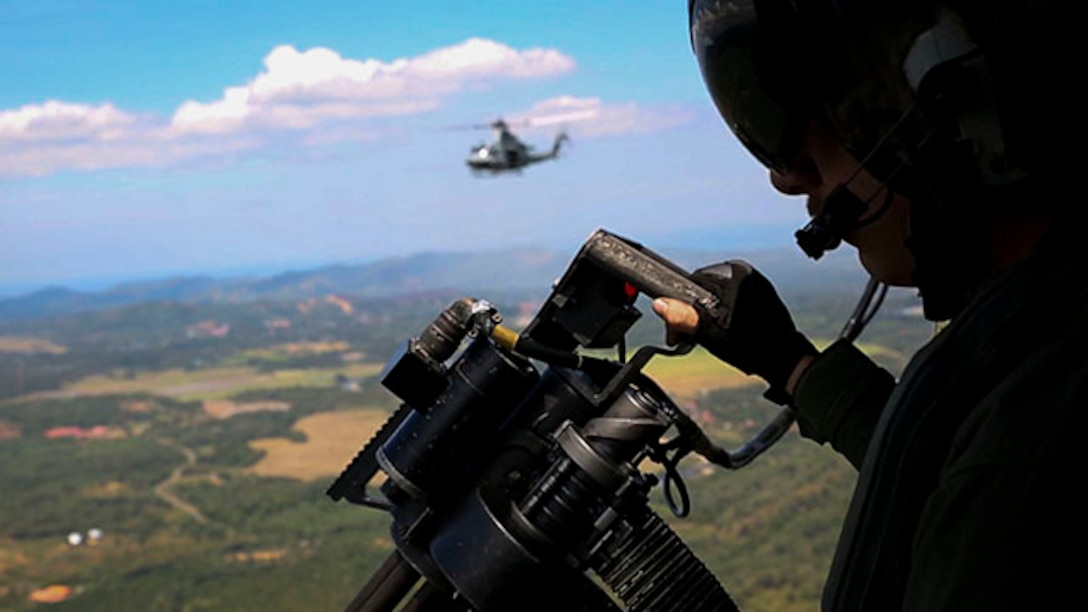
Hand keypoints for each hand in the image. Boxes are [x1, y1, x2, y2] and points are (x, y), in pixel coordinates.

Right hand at [652, 261, 816, 403]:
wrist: (784, 360)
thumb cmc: (751, 345)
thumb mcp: (708, 331)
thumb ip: (682, 316)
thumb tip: (660, 304)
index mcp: (735, 271)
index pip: (692, 284)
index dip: (681, 309)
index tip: (679, 332)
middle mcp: (747, 272)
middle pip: (704, 293)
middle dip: (695, 316)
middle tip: (693, 340)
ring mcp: (757, 284)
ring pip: (718, 300)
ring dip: (708, 320)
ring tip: (712, 340)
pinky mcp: (763, 298)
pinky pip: (733, 305)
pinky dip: (725, 319)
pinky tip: (728, 336)